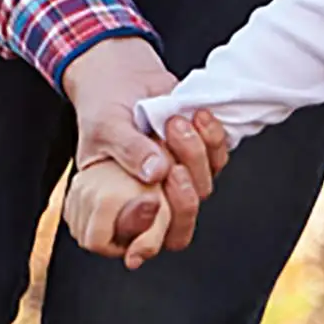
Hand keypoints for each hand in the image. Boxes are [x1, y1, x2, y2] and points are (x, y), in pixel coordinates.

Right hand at [61, 35, 229, 255]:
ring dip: (192, 155)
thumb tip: (155, 173)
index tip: (149, 202)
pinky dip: (211, 138)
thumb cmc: (104, 109)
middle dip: (182, 197)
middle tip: (170, 165)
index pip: (133, 246)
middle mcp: (150, 203)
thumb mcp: (105, 128)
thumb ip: (128, 151)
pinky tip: (195, 116)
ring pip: (202, 191)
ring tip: (171, 123)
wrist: (124, 77)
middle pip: (179, 231)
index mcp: (116, 208)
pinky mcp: (200, 160)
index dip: (145, 237)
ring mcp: (178, 184)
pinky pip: (219, 160)